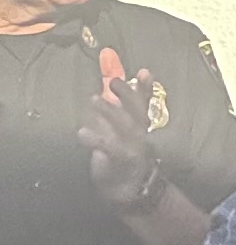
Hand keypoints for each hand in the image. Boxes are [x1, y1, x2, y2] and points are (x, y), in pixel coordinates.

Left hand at [76, 49, 164, 210]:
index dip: (145, 88)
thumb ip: (112, 89)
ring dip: (111, 113)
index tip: (143, 72)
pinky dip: (97, 140)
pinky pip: (110, 150)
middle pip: (137, 113)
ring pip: (126, 128)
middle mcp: (139, 134)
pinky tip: (82, 132)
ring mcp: (132, 148)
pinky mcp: (120, 162)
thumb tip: (108, 55)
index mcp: (139, 124)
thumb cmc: (120, 148)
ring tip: (95, 100)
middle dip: (128, 96)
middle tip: (114, 82)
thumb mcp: (116, 117)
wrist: (128, 188)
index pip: (144, 102)